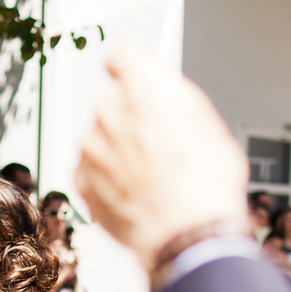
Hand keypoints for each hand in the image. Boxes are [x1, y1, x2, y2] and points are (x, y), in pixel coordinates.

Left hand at [75, 48, 248, 274]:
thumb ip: (176, 103)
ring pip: (101, 139)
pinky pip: (91, 171)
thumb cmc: (208, 182)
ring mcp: (91, 144)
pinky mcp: (81, 178)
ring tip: (150, 180)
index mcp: (144, 85)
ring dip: (117, 153)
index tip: (131, 80)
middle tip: (156, 147)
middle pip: (113, 103)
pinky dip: (107, 181)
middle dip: (129, 120)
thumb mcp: (209, 126)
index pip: (121, 57)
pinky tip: (135, 196)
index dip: (129, 70)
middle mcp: (110, 108)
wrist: (188, 234)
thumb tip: (165, 99)